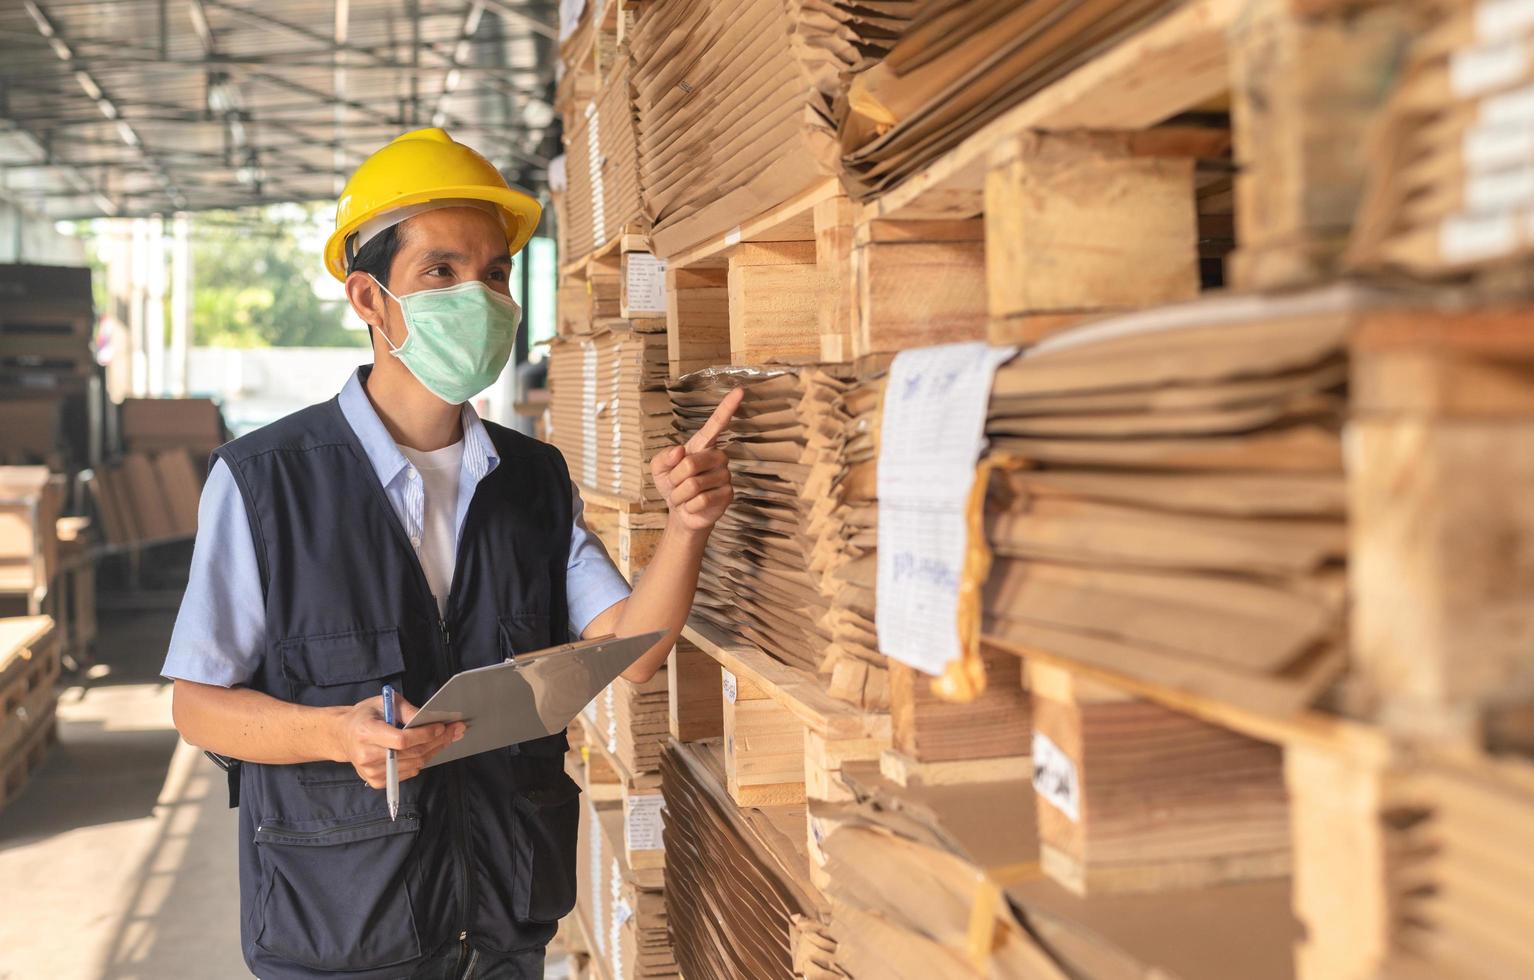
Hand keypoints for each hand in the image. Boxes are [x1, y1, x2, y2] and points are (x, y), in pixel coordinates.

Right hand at [332, 694, 464, 789]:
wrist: (343, 736)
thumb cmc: (365, 715)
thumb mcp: (383, 702)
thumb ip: (406, 710)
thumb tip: (431, 718)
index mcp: (366, 732)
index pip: (401, 740)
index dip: (424, 734)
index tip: (442, 726)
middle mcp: (366, 755)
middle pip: (411, 753)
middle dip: (438, 741)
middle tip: (456, 731)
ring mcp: (370, 772)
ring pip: (413, 765)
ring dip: (434, 751)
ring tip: (447, 739)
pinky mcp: (375, 781)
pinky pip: (407, 773)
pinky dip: (421, 761)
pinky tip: (430, 750)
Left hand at [653, 387, 742, 532]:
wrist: (681, 512)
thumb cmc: (672, 484)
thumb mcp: (658, 468)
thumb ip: (663, 456)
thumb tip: (680, 451)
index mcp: (702, 445)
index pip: (716, 424)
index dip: (727, 407)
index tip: (740, 390)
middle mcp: (718, 457)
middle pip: (690, 463)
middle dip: (674, 478)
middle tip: (674, 485)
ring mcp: (725, 475)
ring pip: (693, 485)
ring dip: (679, 495)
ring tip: (683, 497)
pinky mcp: (727, 495)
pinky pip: (701, 500)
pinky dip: (688, 506)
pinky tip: (692, 506)